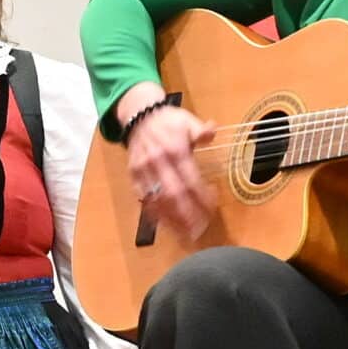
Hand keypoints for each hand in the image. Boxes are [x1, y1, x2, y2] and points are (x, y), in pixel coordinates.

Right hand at [117, 84, 215, 237]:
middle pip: (174, 194)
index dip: (201, 196)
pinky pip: (144, 198)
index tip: (212, 207)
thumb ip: (201, 130)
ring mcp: (144, 170)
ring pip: (158, 199)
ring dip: (171, 219)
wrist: (139, 115)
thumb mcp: (188, 120)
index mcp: (175, 149)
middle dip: (187, 214)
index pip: (190, 178)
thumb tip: (213, 130)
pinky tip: (165, 224)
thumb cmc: (169, 120)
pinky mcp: (134, 175)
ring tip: (184, 233)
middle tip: (199, 229)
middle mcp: (158, 162)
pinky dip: (154, 213)